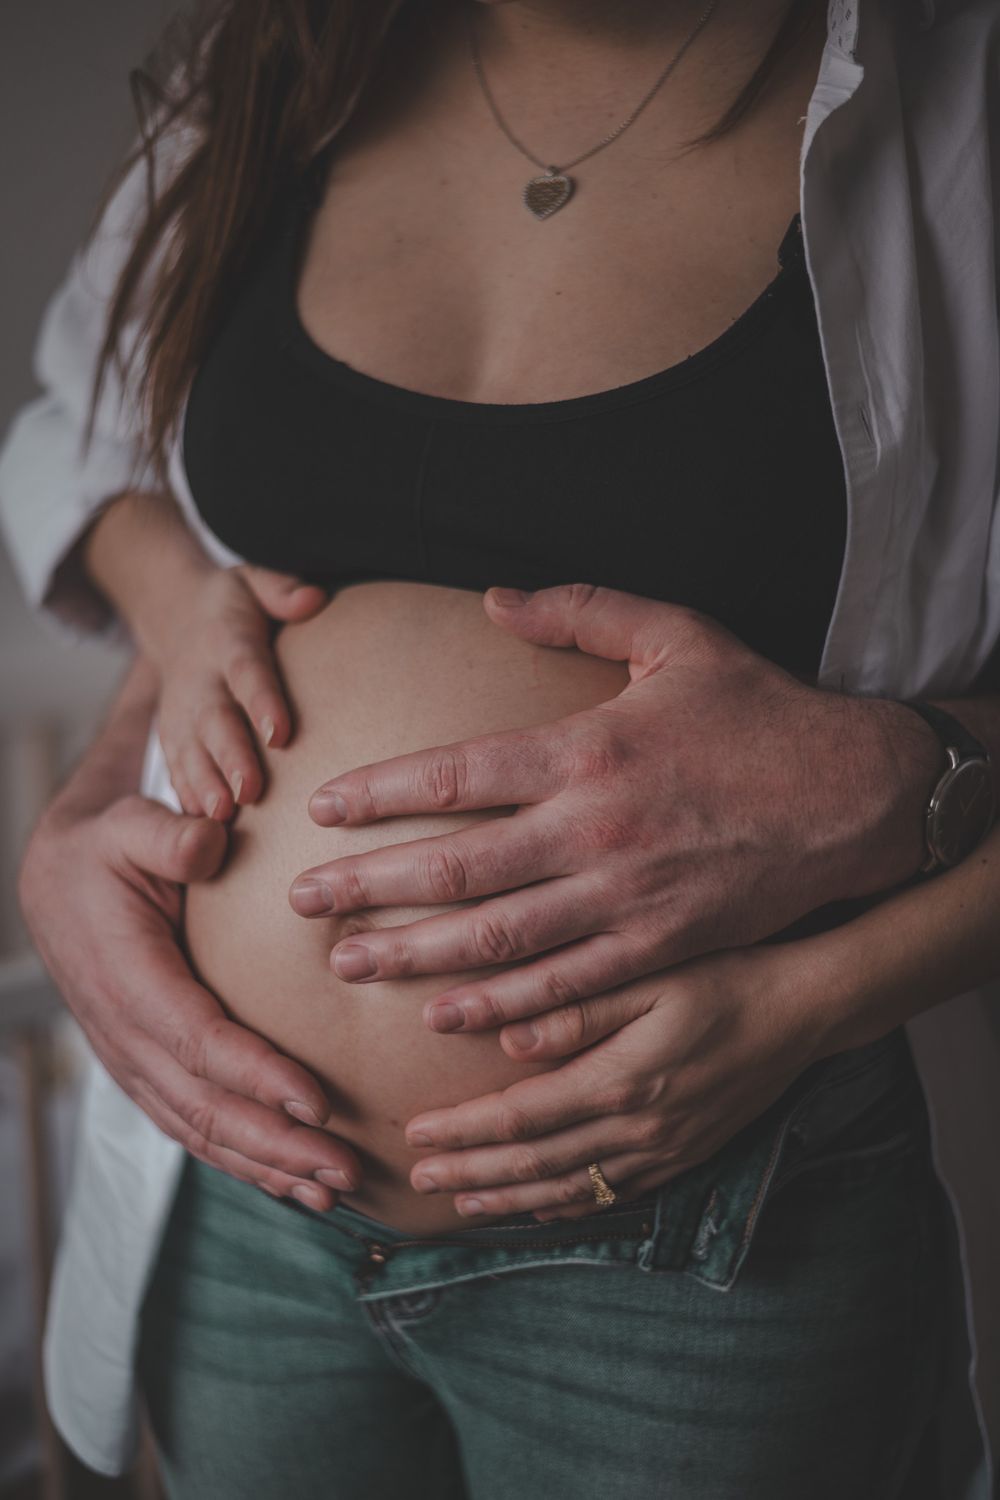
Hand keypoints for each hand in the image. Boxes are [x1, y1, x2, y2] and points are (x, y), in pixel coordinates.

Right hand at [18, 791, 359, 1208]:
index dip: (256, 1076)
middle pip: (204, 1106)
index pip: (198, 1040)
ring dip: (265, 1166)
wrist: (57, 881)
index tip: (319, 1102)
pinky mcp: (145, 1072)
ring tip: (332, 1189)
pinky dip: (242, 1159)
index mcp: (127, 978)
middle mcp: (125, 1034)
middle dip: (277, 1145)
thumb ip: (168, 836)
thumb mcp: (128, 824)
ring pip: (199, 1130)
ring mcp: (131, 1062)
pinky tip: (292, 1180)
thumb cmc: (105, 850)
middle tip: (345, 1168)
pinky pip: (192, 1127)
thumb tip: (211, 843)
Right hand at [155, 564, 326, 818]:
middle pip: (215, 721)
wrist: (175, 615)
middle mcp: (200, 681)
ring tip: (221, 820)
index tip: (281, 732)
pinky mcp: (172, 736)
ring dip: (204, 786)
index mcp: (227, 642)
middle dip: (230, 758)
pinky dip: (186, 798)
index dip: (262, 701)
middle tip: (250, 792)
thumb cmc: (235, 605)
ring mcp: (181, 712)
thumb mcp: (254, 582)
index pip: (247, 671)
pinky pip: (176, 769)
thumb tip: (313, 600)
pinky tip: (200, 830)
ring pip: (191, 752)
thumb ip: (282, 591)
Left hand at [289, 583, 934, 1028]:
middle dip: (369, 887)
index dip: (379, 793)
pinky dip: (499, 1007)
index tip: (321, 809)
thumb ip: (581, 608)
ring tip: (345, 964)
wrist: (855, 796)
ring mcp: (626, 898)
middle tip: (301, 903)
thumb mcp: (679, 634)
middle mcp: (596, 830)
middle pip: (458, 867)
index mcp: (589, 749)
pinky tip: (445, 1018)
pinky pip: (564, 988)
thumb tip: (491, 599)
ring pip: (498, 939)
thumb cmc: (761, 711)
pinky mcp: (658, 948)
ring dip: (414, 955)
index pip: (457, 773)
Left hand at [400, 940, 833, 1221]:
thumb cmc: (723, 975)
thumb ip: (577, 1009)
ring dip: (508, 1196)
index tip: (414, 1133)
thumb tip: (506, 1036)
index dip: (463, 1130)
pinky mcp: (682, 1155)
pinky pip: (612, 1194)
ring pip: (569, 1188)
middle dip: (470, 1172)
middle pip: (534, 1163)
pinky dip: (566, 1204)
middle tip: (416, 1179)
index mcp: (620, 1081)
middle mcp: (638, 1129)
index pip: (520, 1117)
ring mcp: (662, 1150)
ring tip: (459, 1200)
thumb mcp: (650, 975)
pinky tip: (538, 1205)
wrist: (802, 1010)